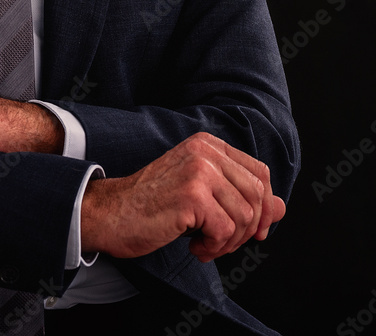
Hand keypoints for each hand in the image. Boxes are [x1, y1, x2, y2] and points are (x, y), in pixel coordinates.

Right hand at [81, 132, 284, 261]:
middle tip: (221, 242)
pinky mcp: (192, 194)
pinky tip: (193, 246)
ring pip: (245, 216)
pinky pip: (226, 230)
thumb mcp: (201, 196)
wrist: (110, 213)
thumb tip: (282, 207)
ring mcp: (198, 170)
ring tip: (203, 244)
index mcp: (207, 145)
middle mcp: (205, 151)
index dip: (263, 207)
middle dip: (247, 230)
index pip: (260, 173)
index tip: (250, 230)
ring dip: (228, 242)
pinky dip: (214, 247)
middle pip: (257, 196)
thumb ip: (241, 197)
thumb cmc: (152, 205)